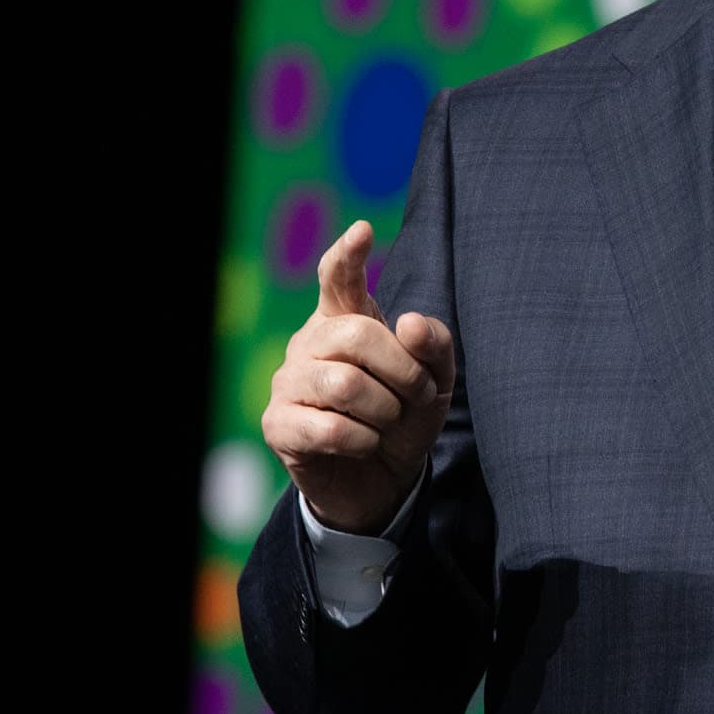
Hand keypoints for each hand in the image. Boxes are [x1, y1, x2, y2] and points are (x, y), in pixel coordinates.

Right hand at [260, 219, 456, 533]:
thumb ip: (433, 345)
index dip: (347, 256)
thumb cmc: (403, 417)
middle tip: (415, 395)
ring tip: (387, 422)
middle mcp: (310, 342)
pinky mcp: (278, 424)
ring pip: (345, 384)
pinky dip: (363, 441)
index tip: (363, 232)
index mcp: (344, 319)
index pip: (337, 278)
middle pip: (357, 335)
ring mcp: (288, 381)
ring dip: (385, 410)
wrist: (381, 481)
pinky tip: (363, 444)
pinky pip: (329, 427)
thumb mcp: (435, 381)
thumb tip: (409, 322)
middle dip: (402, 370)